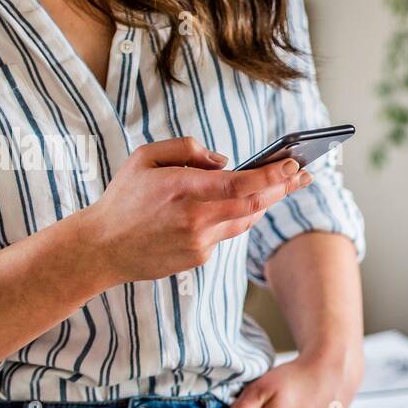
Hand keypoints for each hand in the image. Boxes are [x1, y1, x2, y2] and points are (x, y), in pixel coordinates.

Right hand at [77, 136, 312, 285]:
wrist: (102, 249)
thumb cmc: (123, 198)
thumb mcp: (145, 158)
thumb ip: (186, 150)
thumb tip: (225, 161)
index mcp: (182, 189)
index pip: (240, 183)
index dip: (272, 175)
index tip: (294, 164)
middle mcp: (195, 219)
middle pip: (253, 204)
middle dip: (284, 188)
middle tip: (305, 175)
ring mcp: (199, 243)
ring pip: (245, 220)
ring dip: (266, 202)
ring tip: (285, 185)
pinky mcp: (199, 258)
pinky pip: (227, 233)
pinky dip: (236, 217)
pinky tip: (245, 205)